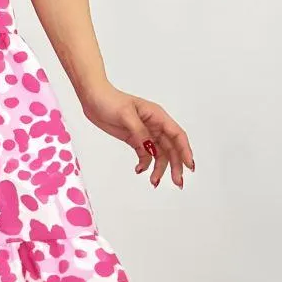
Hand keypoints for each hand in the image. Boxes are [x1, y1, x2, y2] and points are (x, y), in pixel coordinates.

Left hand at [80, 84, 194, 188]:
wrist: (92, 99)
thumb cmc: (110, 100)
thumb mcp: (125, 114)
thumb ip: (139, 132)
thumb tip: (150, 150)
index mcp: (157, 116)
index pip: (177, 135)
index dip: (185, 150)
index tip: (189, 166)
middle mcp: (155, 125)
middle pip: (171, 148)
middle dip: (175, 165)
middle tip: (177, 182)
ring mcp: (145, 133)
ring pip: (159, 154)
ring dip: (159, 168)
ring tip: (153, 181)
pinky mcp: (135, 139)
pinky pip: (145, 155)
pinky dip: (145, 164)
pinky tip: (139, 170)